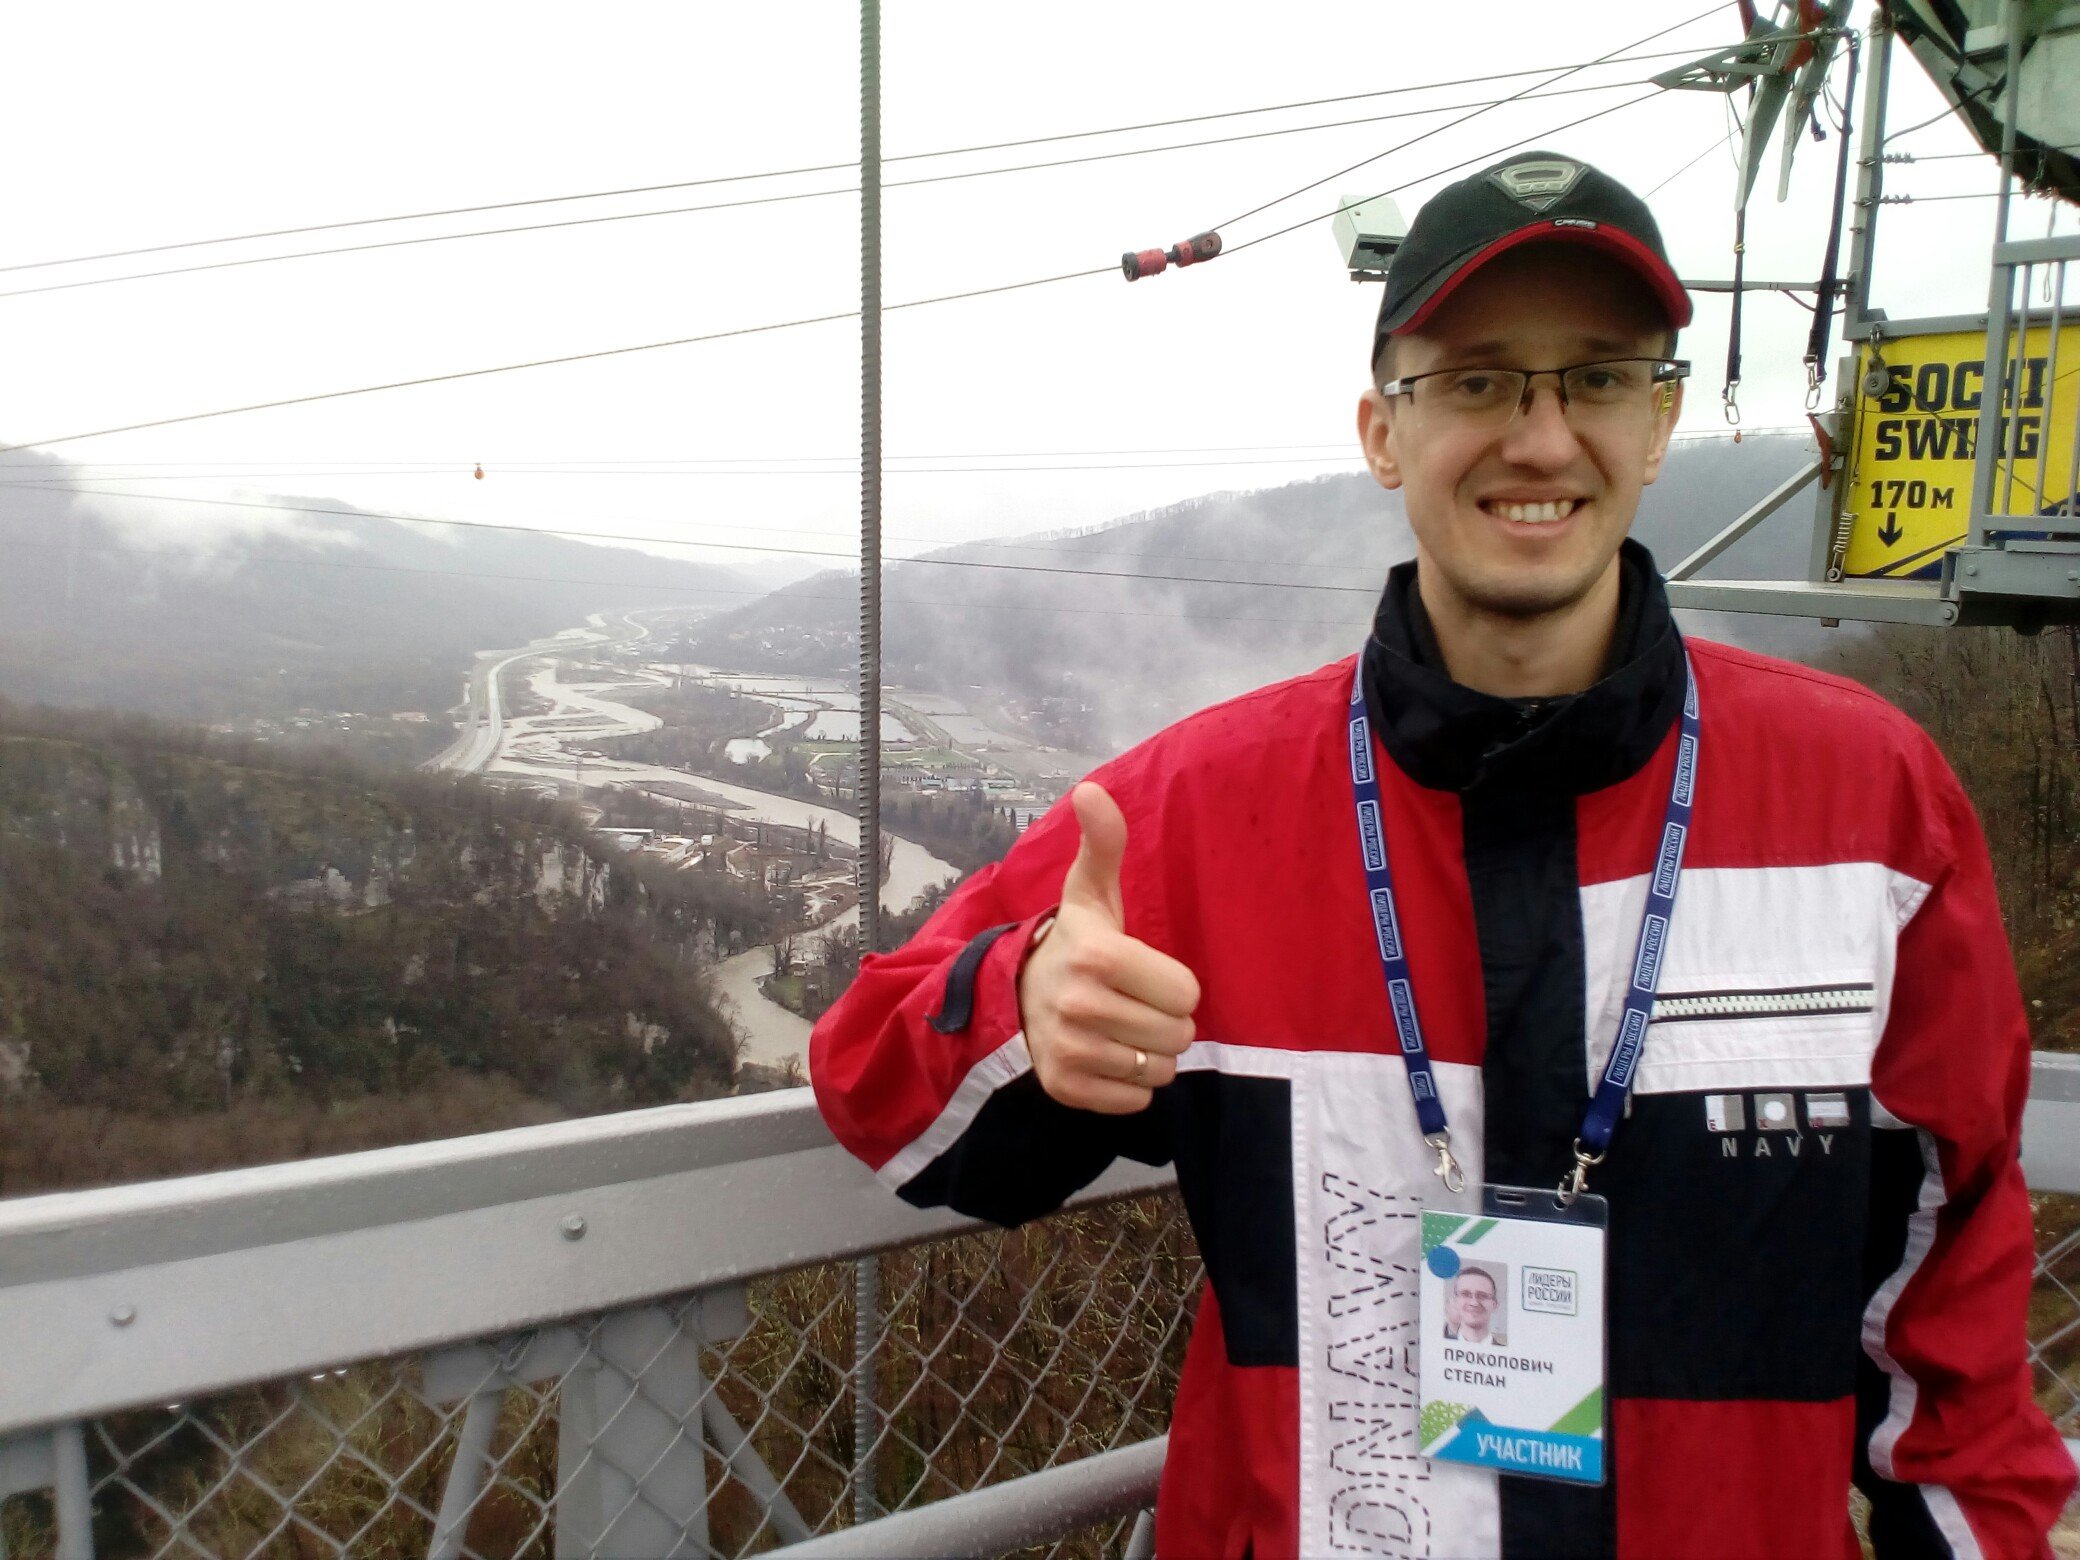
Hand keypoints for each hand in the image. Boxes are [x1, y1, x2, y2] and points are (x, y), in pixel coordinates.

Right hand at [1017, 782, 1199, 1112]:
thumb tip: (1091, 789)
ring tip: (1123, 1029)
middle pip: (1177, 1034)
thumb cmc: (1073, 943)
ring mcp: (1071, 1051)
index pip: (1186, 993)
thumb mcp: (1090, 892)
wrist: (1014, 997)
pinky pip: (1136, 1099)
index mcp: (1097, 955)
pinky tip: (1110, 1056)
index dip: (1174, 985)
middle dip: (1166, 1021)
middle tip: (1136, 1004)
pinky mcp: (1066, 1088)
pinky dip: (1132, 1085)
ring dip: (1151, 1053)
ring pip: (1159, 1069)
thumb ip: (1104, 843)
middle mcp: (1080, 1006)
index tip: (1145, 974)